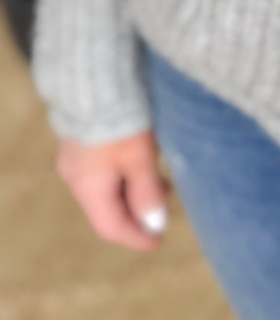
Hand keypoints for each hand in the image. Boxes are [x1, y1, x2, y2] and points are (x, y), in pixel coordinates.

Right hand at [55, 129, 170, 251]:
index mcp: (87, 187)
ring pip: (106, 190)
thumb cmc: (121, 118)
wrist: (96, 77)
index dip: (136, 238)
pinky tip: (144, 168)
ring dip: (133, 193)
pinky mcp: (81, 144)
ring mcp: (75, 160)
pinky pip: (102, 173)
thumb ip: (147, 193)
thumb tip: (155, 224)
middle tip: (165, 212)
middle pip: (107, 210)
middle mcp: (75, 178)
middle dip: (136, 215)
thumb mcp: (140, 157)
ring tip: (164, 186)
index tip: (158, 242)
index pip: (111, 227)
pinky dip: (124, 177)